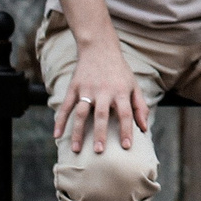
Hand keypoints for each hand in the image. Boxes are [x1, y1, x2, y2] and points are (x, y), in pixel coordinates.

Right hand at [51, 35, 148, 153]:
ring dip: (78, 131)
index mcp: (120, 91)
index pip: (125, 113)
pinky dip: (60, 120)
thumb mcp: (133, 85)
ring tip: (77, 149)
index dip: (126, 130)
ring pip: (81, 113)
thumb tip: (144, 129)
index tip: (126, 147)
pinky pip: (66, 106)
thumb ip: (140, 107)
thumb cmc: (119, 71)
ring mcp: (86, 89)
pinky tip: (56, 135)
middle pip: (101, 115)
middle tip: (99, 151)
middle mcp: (103, 91)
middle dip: (100, 133)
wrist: (99, 48)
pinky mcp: (74, 87)